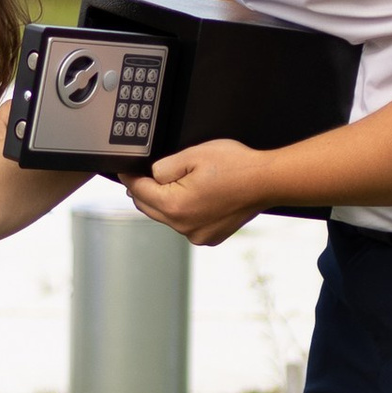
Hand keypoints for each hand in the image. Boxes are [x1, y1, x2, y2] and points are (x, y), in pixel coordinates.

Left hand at [126, 138, 269, 244]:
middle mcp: (183, 226)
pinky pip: (185, 225)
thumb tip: (151, 175)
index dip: (129, 177)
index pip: (138, 191)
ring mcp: (196, 235)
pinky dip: (183, 213)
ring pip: (166, 217)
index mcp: (175, 205)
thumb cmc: (236, 166)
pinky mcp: (209, 237)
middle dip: (144, 191)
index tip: (125, 170)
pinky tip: (195, 198)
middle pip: (149, 207)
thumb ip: (163, 167)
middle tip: (144, 175)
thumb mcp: (193, 154)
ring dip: (164, 203)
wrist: (267, 181)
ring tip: (177, 183)